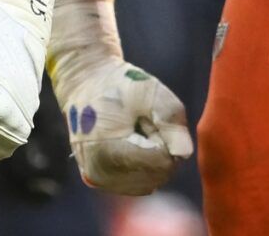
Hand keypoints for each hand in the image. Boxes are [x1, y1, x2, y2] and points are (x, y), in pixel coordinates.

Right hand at [47, 0, 191, 193]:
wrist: (84, 83)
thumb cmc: (121, 85)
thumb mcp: (151, 92)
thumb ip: (172, 121)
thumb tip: (183, 154)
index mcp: (110, 150)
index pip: (162, 161)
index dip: (163, 137)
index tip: (148, 118)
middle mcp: (101, 173)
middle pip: (158, 175)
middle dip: (160, 149)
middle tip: (142, 123)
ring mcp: (98, 180)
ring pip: (150, 182)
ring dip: (151, 159)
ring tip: (134, 132)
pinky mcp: (98, 181)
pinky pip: (137, 184)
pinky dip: (141, 167)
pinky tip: (129, 145)